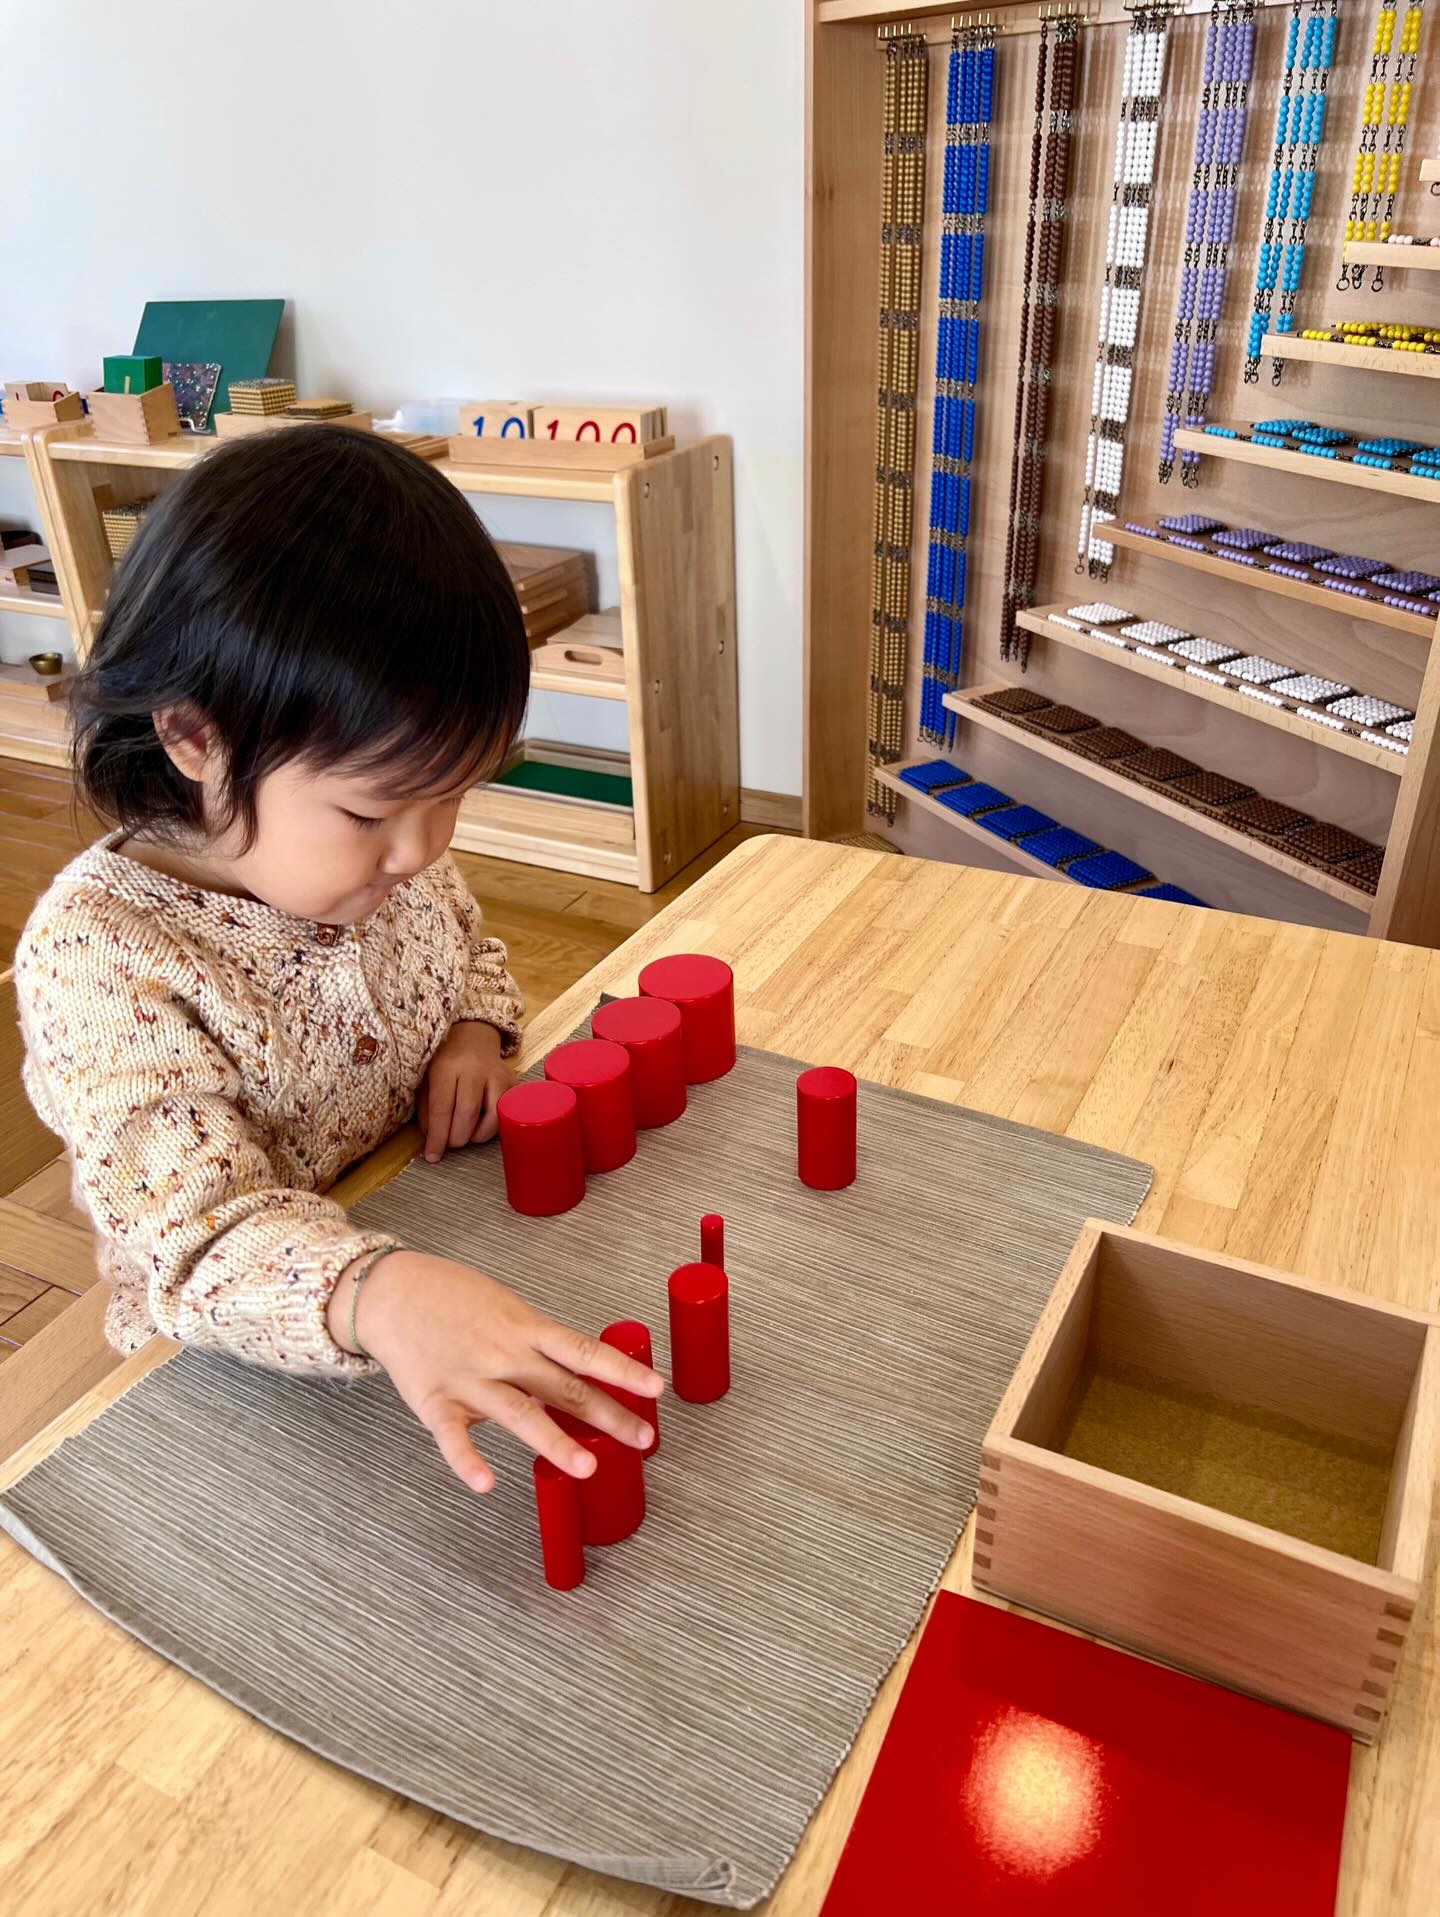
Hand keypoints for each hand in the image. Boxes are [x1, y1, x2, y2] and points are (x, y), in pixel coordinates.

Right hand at [328, 1249, 662, 1493]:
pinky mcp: (436, 1401)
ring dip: (555, 1442)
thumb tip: (575, 1375)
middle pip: (565, 1388)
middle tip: (644, 1440)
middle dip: (609, 1416)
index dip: (623, 1370)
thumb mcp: (507, 1310)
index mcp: (527, 1330)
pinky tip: (485, 1483)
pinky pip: (453, 1437)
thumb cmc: (454, 1299)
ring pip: (520, 1413)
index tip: (655, 1389)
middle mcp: (505, 1355)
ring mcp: (471, 1379)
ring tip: (587, 1467)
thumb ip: (538, 1346)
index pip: (585, 1352)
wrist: (394, 1291)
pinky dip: (467, 1461)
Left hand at [417, 1020, 515, 1162]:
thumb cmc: (445, 1062)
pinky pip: (506, 1115)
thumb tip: (433, 1140)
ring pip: (493, 1117)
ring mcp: (498, 1075)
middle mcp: (475, 1069)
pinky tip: (481, 1124)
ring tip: (466, 1134)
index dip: (437, 1137)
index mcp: (447, 1066)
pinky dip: (492, 1128)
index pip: (442, 1107)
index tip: (432, 1156)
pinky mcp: (514, 1084)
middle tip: (450, 1143)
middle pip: (468, 1113)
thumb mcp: (426, 1080)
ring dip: (477, 1136)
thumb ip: (426, 1109)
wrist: (473, 1038)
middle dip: (457, 1138)